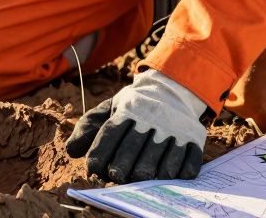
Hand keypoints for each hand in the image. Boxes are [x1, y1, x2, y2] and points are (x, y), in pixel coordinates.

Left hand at [64, 69, 208, 182]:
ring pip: (160, 162)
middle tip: (117, 177)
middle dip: (121, 170)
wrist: (172, 88)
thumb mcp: (109, 108)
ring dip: (147, 176)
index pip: (110, 134)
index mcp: (128, 109)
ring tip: (140, 177)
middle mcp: (152, 117)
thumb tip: (71, 151)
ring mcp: (175, 128)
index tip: (94, 169)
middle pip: (133, 151)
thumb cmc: (134, 106)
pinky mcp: (194, 138)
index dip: (100, 154)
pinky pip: (188, 163)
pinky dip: (177, 174)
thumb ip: (88, 127)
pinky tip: (167, 175)